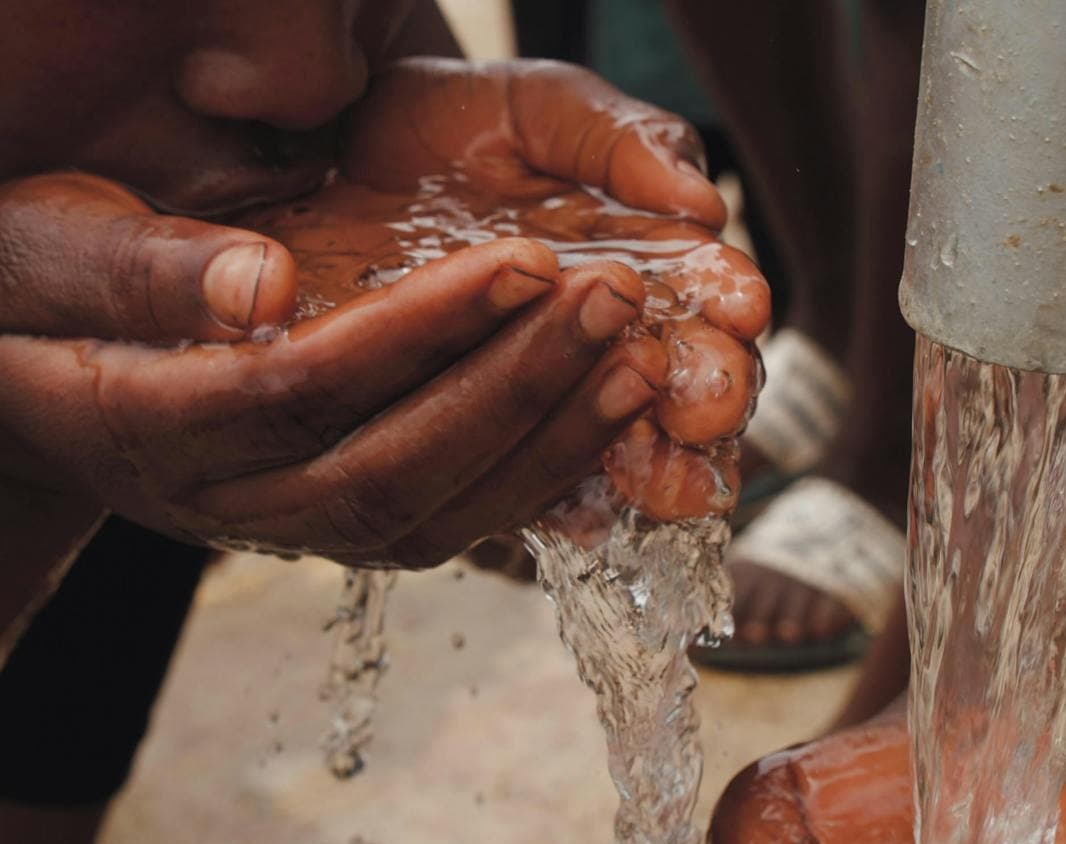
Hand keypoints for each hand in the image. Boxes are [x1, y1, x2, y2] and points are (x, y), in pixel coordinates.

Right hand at [0, 172, 657, 566]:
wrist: (34, 385)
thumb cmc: (35, 297)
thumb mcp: (38, 248)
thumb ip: (135, 268)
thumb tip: (259, 288)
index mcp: (146, 425)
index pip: (301, 391)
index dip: (418, 334)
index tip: (519, 263)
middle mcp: (228, 502)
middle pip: (389, 471)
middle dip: (510, 389)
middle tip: (609, 303)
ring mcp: (288, 530)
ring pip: (434, 516)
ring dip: (545, 442)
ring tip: (635, 359)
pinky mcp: (339, 529)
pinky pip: (453, 527)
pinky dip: (539, 478)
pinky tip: (605, 413)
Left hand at [322, 58, 769, 520]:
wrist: (322, 152)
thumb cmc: (442, 130)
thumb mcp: (541, 111)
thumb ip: (622, 143)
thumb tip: (704, 206)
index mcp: (629, 282)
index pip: (700, 320)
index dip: (724, 317)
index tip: (742, 307)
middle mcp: (587, 356)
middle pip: (667, 396)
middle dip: (699, 397)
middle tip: (711, 393)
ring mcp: (519, 403)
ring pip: (591, 445)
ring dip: (623, 430)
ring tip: (645, 402)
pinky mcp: (443, 444)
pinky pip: (503, 494)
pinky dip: (547, 496)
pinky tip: (586, 509)